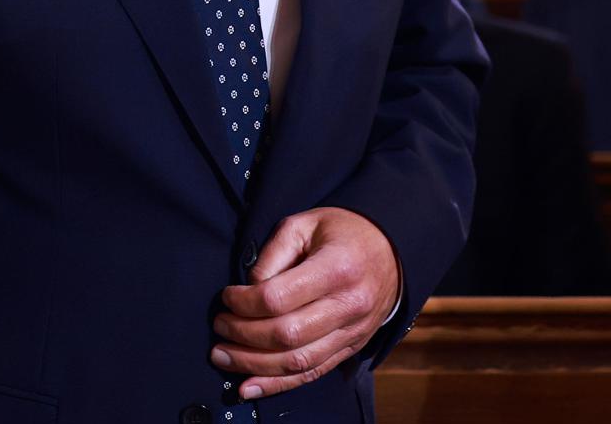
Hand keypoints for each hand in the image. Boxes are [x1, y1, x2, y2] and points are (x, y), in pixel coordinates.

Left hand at [210, 207, 400, 400]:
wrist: (391, 252)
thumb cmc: (343, 233)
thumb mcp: (305, 223)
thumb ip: (273, 252)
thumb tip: (248, 288)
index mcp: (337, 268)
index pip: (278, 297)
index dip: (244, 302)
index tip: (227, 297)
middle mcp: (348, 305)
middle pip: (285, 335)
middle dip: (242, 335)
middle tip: (219, 326)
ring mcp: (352, 332)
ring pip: (296, 362)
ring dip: (253, 365)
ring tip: (222, 357)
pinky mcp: (351, 348)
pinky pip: (312, 373)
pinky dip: (278, 384)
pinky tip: (249, 386)